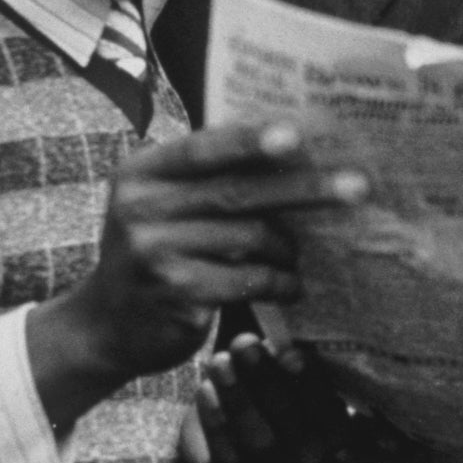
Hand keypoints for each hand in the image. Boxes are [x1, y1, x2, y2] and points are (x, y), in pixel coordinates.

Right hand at [27, 125, 364, 427]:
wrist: (105, 327)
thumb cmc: (153, 255)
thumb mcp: (161, 207)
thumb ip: (206, 179)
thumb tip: (293, 149)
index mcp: (141, 173)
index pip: (204, 149)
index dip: (253, 141)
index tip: (299, 135)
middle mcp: (141, 208)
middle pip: (238, 192)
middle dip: (305, 189)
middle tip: (357, 187)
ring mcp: (155, 253)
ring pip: (251, 239)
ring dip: (289, 249)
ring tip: (298, 258)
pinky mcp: (177, 294)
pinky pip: (248, 280)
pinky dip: (279, 283)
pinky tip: (291, 288)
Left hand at [191, 336, 429, 462]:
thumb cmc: (286, 428)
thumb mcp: (308, 407)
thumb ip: (303, 380)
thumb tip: (286, 350)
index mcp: (338, 441)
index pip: (325, 407)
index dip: (308, 381)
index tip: (290, 352)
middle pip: (288, 418)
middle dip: (264, 378)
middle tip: (244, 344)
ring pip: (256, 438)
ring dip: (235, 396)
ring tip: (220, 362)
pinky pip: (225, 454)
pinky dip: (213, 421)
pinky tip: (205, 391)